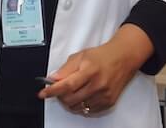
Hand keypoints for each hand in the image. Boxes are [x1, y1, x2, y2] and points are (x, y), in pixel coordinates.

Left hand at [38, 25, 152, 115]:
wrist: (122, 59)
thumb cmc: (101, 56)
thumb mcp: (80, 55)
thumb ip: (65, 69)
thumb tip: (52, 79)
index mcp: (89, 70)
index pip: (67, 85)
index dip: (53, 91)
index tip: (43, 94)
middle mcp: (98, 85)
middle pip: (71, 99)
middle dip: (59, 96)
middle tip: (56, 90)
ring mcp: (104, 95)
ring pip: (79, 107)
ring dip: (69, 102)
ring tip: (68, 92)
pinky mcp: (109, 102)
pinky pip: (89, 110)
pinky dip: (80, 105)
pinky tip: (80, 96)